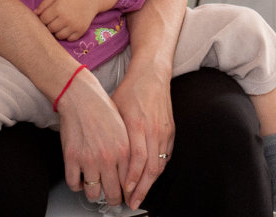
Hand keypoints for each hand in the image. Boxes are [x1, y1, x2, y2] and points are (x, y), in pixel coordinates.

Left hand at [37, 0, 116, 41]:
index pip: (42, 20)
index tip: (47, 15)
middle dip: (49, 25)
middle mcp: (66, 18)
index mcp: (58, 8)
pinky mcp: (81, 31)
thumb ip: (44, 4)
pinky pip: (69, 39)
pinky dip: (67, 35)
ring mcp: (74, 26)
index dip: (42, 18)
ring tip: (61, 23)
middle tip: (54, 20)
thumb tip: (34, 14)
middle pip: (49, 29)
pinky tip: (69, 27)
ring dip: (57, 31)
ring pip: (58, 36)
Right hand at [58, 69, 131, 209]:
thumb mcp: (125, 129)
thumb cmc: (103, 109)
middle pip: (113, 193)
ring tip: (96, 189)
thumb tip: (130, 173)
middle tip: (114, 199)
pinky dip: (77, 186)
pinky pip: (74, 184)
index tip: (128, 196)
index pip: (130, 182)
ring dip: (95, 194)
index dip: (129, 192)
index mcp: (124, 150)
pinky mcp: (72, 158)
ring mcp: (89, 159)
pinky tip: (81, 179)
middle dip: (115, 200)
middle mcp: (108, 157)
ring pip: (93, 193)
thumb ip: (128, 152)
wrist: (82, 97)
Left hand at [110, 60, 175, 207]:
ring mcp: (164, 131)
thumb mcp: (114, 110)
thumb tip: (105, 157)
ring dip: (150, 183)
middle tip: (133, 202)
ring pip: (160, 164)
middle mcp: (153, 130)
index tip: (125, 191)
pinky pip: (166, 156)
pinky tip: (150, 177)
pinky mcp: (170, 130)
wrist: (151, 74)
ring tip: (140, 195)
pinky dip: (159, 170)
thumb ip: (113, 134)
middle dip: (141, 189)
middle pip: (151, 167)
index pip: (137, 159)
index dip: (132, 178)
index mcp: (137, 125)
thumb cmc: (130, 90)